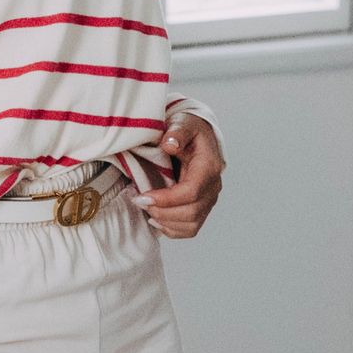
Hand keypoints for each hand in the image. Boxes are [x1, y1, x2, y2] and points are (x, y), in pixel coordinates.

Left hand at [132, 112, 223, 237]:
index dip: (166, 199)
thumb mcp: (183, 123)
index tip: (142, 197)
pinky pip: (190, 229)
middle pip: (191, 212)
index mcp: (209, 167)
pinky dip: (172, 229)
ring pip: (191, 225)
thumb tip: (169, 144)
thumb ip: (177, 132)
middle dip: (162, 211)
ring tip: (147, 210)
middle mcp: (213, 187)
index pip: (191, 192)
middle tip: (140, 201)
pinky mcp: (202, 208)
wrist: (196, 137)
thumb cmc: (189, 130)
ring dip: (165, 222)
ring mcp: (209, 200)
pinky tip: (156, 219)